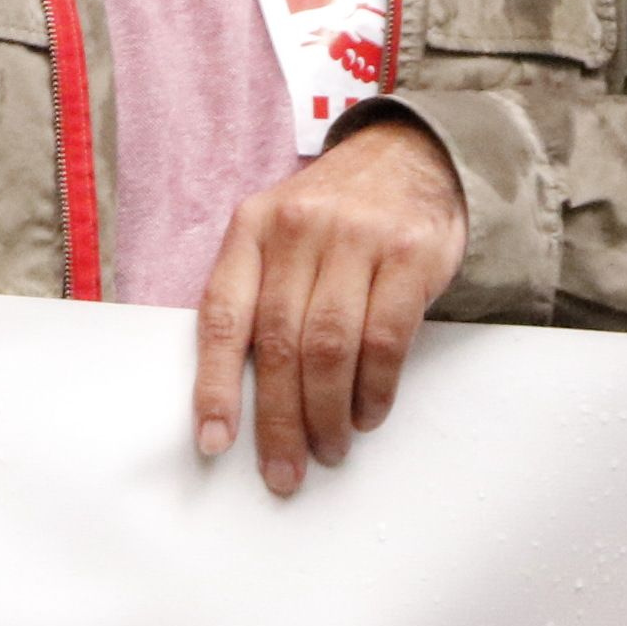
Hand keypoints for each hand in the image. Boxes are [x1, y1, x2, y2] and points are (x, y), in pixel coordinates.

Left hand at [193, 119, 468, 493]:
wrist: (413, 155)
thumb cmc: (337, 212)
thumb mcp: (281, 230)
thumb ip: (260, 290)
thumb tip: (239, 391)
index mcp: (253, 227)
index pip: (222, 315)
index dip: (213, 385)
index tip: (215, 441)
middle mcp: (298, 229)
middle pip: (278, 342)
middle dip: (279, 419)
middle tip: (284, 470)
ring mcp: (356, 239)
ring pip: (328, 347)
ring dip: (326, 413)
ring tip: (328, 449)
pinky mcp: (410, 254)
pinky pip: (385, 339)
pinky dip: (374, 389)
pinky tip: (367, 414)